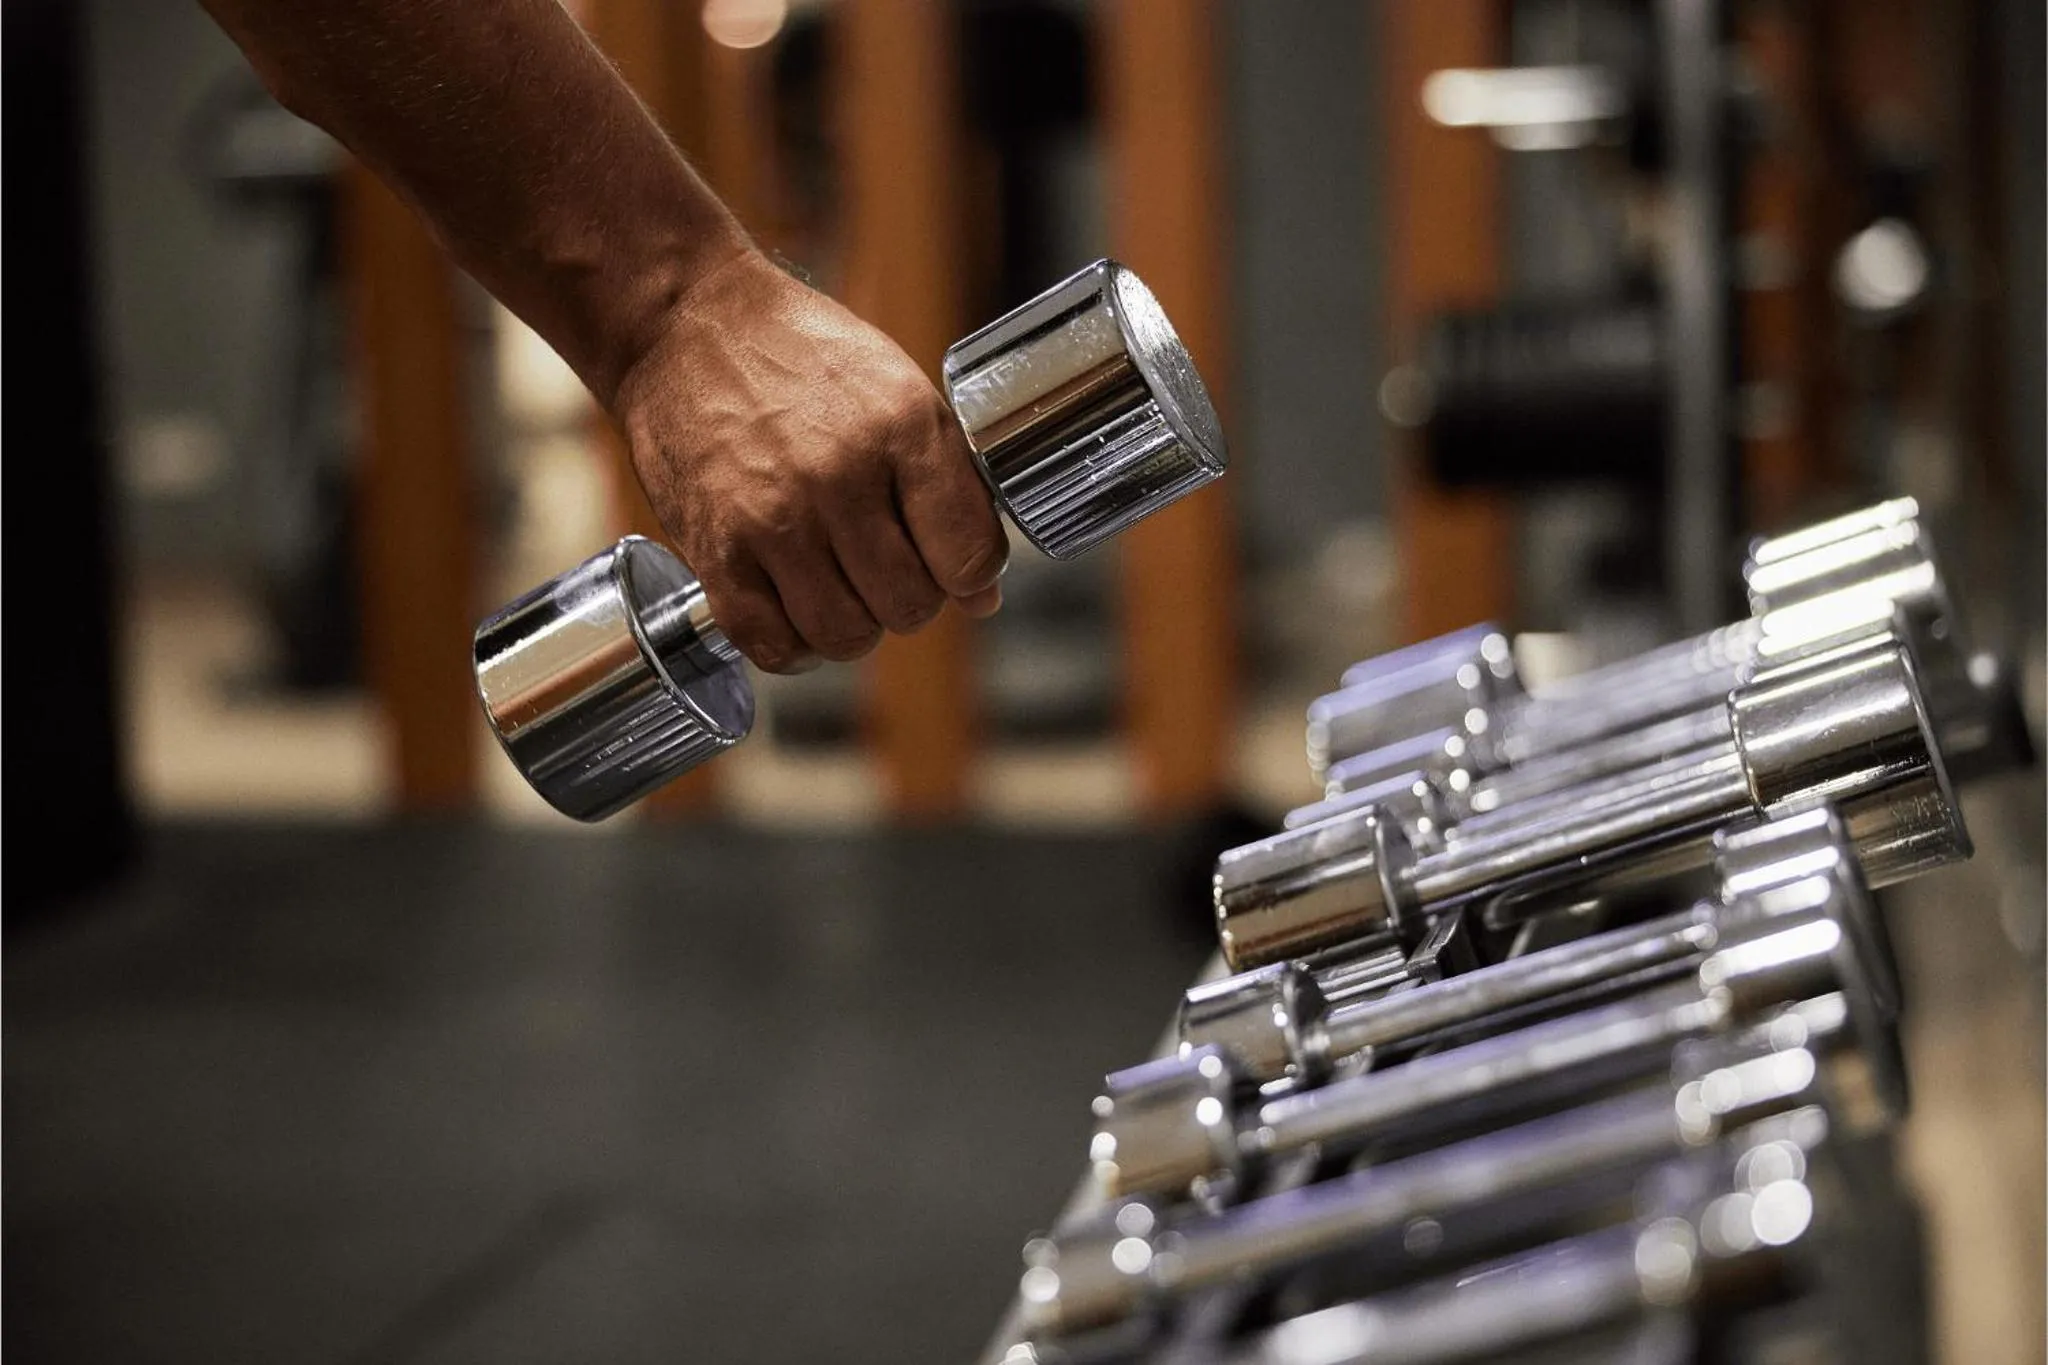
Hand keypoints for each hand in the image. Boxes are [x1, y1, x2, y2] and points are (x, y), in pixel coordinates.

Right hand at [613, 251, 1007, 672]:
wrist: (686, 325)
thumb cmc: (803, 358)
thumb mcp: (898, 393)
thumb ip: (949, 492)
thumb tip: (983, 596)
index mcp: (903, 426)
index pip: (970, 556)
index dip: (968, 573)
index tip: (947, 561)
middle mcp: (840, 476)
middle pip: (910, 606)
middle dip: (906, 598)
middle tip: (882, 566)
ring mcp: (774, 518)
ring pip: (845, 636)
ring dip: (850, 625)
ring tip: (837, 585)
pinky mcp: (716, 549)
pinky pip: (771, 644)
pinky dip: (791, 645)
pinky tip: (792, 609)